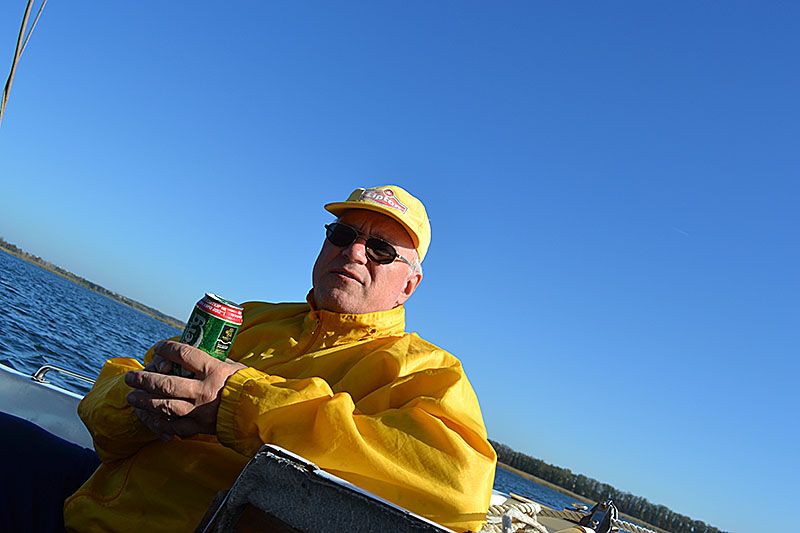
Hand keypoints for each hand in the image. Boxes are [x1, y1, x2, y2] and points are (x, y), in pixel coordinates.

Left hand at [125, 341, 244, 440]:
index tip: (158, 348)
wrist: (258, 411)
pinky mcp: (199, 427)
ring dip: (144, 401)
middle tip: (130, 377)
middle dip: (144, 379)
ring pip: (163, 406)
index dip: (167, 349)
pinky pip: (172, 426)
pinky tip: (148, 416)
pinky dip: (157, 421)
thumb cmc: (246, 384)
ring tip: (132, 397)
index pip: (184, 354)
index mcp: (214, 370)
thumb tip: (189, 354)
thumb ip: (209, 361)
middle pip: (166, 383)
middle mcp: (203, 391)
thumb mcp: (231, 365)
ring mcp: (199, 411)